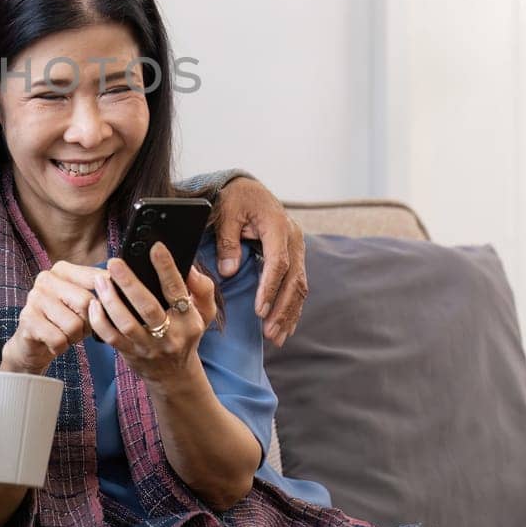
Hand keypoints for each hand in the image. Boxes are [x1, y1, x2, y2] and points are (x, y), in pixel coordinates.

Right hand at [1, 261, 100, 374]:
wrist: (34, 344)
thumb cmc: (64, 321)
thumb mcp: (83, 304)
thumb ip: (100, 292)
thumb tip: (122, 288)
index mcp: (63, 270)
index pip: (97, 278)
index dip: (107, 299)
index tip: (105, 308)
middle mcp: (46, 278)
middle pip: (87, 302)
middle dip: (87, 322)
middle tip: (77, 326)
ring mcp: (34, 297)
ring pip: (74, 324)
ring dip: (73, 337)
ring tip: (63, 333)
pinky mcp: (27, 318)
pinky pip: (58, 339)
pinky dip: (60, 347)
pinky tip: (52, 341)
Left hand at [86, 244, 207, 382]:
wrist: (175, 376)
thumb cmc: (187, 335)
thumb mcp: (204, 313)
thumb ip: (202, 288)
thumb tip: (190, 266)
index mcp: (189, 320)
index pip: (177, 290)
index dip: (166, 268)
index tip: (155, 248)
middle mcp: (170, 335)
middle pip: (148, 307)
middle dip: (129, 283)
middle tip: (114, 262)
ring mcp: (148, 346)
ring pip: (126, 324)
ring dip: (111, 300)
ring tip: (101, 280)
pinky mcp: (130, 354)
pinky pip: (111, 337)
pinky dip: (100, 321)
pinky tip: (94, 303)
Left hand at [210, 177, 307, 345]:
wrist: (249, 188)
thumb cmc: (235, 198)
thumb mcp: (226, 213)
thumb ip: (227, 241)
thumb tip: (229, 270)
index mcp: (277, 226)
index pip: (278, 262)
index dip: (270, 288)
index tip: (259, 310)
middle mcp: (293, 238)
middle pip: (294, 279)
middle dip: (282, 308)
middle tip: (269, 332)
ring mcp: (297, 248)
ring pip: (300, 286)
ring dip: (289, 313)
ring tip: (277, 338)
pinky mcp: (294, 256)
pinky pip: (298, 285)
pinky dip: (293, 307)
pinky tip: (286, 326)